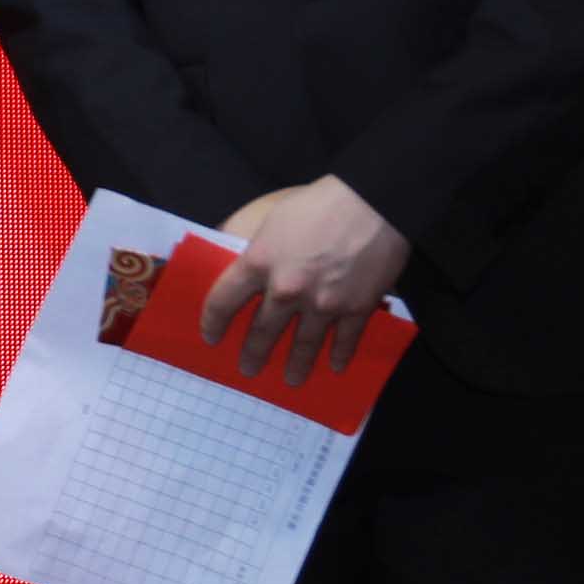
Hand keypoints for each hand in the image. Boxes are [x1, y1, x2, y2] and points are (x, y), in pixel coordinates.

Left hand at [202, 177, 412, 387]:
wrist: (374, 202)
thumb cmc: (318, 203)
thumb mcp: (270, 218)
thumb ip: (251, 245)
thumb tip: (229, 256)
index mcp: (258, 263)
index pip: (222, 301)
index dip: (212, 322)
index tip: (210, 336)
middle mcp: (286, 290)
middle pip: (262, 331)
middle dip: (253, 353)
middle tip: (247, 369)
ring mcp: (323, 304)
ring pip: (304, 344)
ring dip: (296, 365)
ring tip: (291, 381)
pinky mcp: (357, 308)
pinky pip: (345, 339)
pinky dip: (339, 355)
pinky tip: (335, 367)